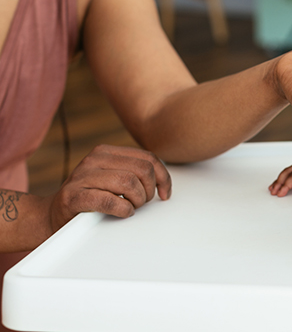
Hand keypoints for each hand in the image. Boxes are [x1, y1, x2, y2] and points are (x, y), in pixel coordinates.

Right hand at [49, 145, 171, 231]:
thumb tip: (162, 179)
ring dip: (137, 201)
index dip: (163, 177)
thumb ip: (133, 172)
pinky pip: (109, 201)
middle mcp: (94, 160)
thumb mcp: (111, 178)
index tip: (164, 193)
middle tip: (141, 203)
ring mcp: (82, 177)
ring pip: (129, 183)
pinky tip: (123, 213)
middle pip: (142, 170)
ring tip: (131, 208)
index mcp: (106, 152)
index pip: (148, 158)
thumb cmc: (87, 198)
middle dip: (149, 190)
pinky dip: (123, 210)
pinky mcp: (74, 197)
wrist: (51, 215)